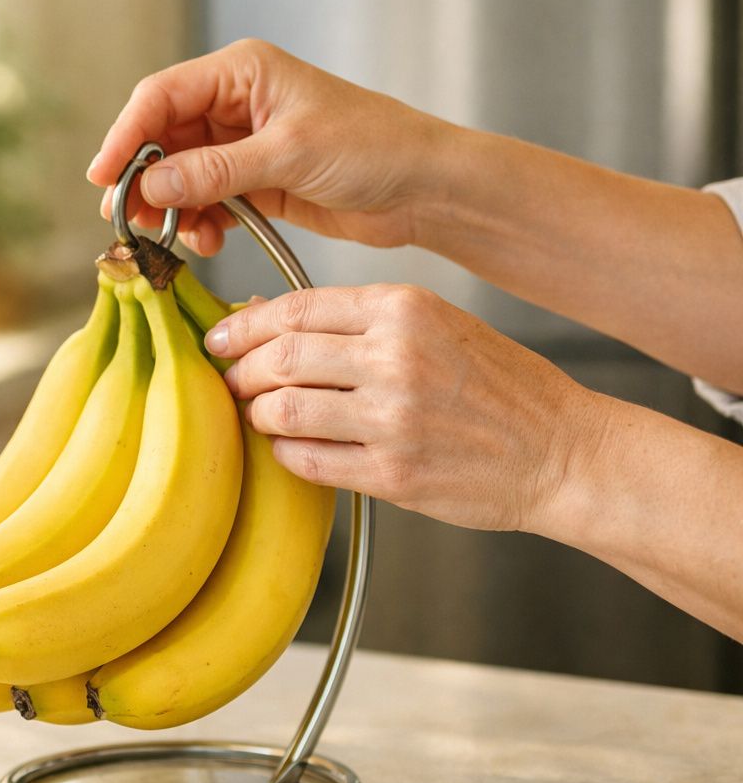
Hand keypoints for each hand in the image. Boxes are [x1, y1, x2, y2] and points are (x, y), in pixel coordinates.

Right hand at [87, 39, 453, 256]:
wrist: (422, 188)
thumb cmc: (373, 148)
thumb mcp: (289, 154)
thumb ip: (215, 170)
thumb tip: (152, 184)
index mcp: (242, 73)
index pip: (161, 97)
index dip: (126, 137)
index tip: (104, 178)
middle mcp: (234, 104)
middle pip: (162, 139)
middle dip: (144, 182)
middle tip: (129, 222)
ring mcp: (242, 146)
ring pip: (179, 176)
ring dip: (171, 209)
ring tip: (176, 239)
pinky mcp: (253, 183)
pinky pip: (204, 202)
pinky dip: (198, 224)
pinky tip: (208, 242)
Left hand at [207, 284, 607, 531]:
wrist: (562, 452)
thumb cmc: (497, 388)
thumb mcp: (435, 326)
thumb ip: (354, 321)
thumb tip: (261, 315)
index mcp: (405, 309)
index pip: (296, 309)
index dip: (244, 326)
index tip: (220, 340)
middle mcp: (397, 358)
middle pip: (279, 358)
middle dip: (240, 372)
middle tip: (232, 382)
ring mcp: (393, 419)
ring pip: (282, 410)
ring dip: (258, 415)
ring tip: (261, 416)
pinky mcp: (392, 474)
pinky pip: (306, 461)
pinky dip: (286, 453)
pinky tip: (293, 448)